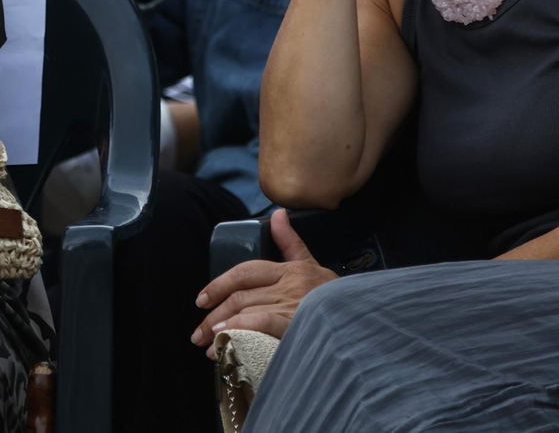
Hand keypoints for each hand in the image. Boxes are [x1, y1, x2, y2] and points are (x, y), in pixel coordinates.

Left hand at [191, 210, 336, 355]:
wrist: (361, 320)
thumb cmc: (334, 296)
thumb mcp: (312, 265)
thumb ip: (291, 242)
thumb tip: (278, 214)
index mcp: (290, 270)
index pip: (245, 271)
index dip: (219, 284)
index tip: (202, 299)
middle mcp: (289, 286)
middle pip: (240, 295)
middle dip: (213, 313)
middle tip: (198, 333)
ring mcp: (293, 306)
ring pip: (246, 310)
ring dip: (221, 328)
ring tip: (208, 343)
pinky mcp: (297, 326)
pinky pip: (261, 323)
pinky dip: (239, 330)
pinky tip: (225, 343)